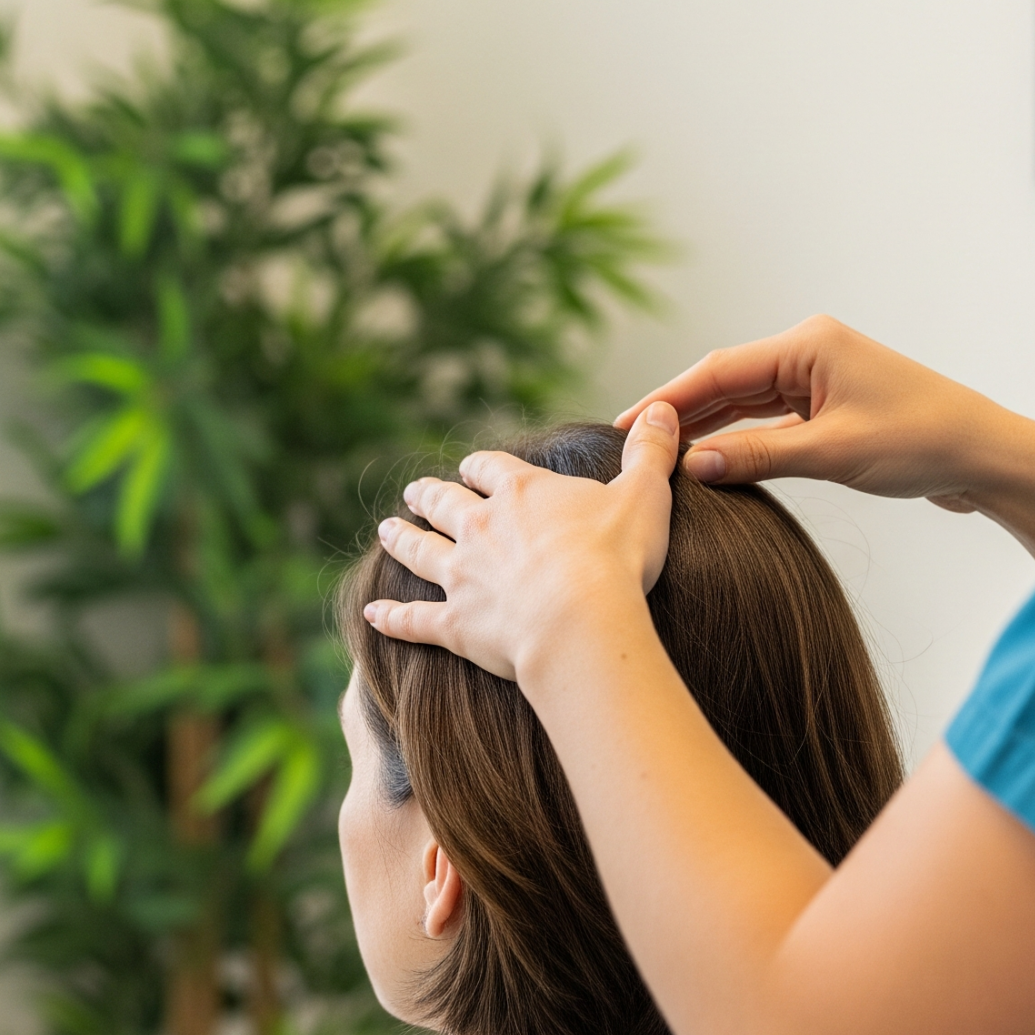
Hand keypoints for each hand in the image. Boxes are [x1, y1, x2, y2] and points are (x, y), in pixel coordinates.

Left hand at [363, 403, 681, 682]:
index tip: (472, 468)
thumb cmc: (617, 557)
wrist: (581, 620)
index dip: (481, 468)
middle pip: (446, 504)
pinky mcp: (455, 624)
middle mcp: (482, 528)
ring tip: (385, 532)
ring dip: (401, 541)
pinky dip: (392, 619)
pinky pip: (414, 620)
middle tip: (414, 493)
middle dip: (430, 497)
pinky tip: (371, 615)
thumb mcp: (645, 494)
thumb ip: (651, 453)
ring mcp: (463, 576)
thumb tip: (664, 410)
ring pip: (419, 552)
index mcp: (523, 493)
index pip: (492, 469)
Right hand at [616, 315, 1034, 559]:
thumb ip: (759, 457)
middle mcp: (810, 352)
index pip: (717, 371)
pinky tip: (711, 463)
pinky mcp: (832, 408)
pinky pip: (770, 421)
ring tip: (657, 459)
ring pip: (745, 404)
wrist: (985, 456)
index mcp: (808, 344)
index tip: (625, 427)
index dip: (665, 401)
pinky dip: (741, 441)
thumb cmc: (922, 442)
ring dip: (707, 430)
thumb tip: (692, 466)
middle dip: (678, 415)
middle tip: (628, 449)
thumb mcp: (833, 454)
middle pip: (725, 384)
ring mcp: (821, 380)